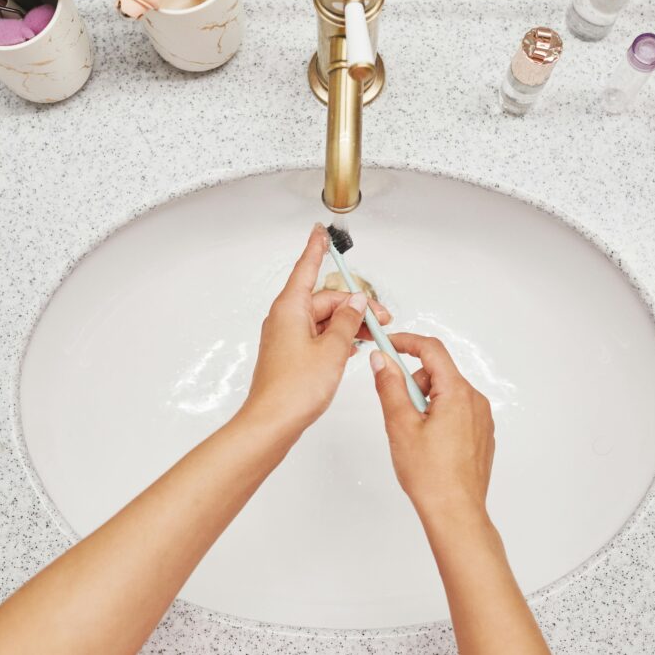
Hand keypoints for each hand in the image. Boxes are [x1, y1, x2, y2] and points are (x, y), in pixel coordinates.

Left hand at [242, 224, 391, 432]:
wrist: (273, 422)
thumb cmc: (295, 388)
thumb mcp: (333, 349)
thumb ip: (348, 322)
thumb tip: (356, 302)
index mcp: (291, 308)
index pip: (307, 269)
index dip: (317, 249)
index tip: (320, 232)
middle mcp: (285, 319)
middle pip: (324, 300)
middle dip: (354, 305)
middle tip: (381, 318)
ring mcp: (286, 338)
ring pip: (323, 320)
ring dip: (348, 325)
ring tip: (373, 336)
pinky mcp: (290, 355)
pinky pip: (317, 337)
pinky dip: (337, 339)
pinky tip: (353, 348)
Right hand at [369, 333, 493, 518]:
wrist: (456, 513)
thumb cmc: (430, 475)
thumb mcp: (400, 425)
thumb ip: (390, 386)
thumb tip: (381, 359)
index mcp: (457, 393)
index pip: (431, 349)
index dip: (406, 342)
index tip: (386, 344)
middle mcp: (475, 401)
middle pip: (438, 373)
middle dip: (413, 382)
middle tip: (398, 411)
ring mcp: (481, 419)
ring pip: (446, 393)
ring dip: (425, 402)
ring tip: (414, 434)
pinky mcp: (481, 435)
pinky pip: (457, 411)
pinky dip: (438, 416)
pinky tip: (428, 444)